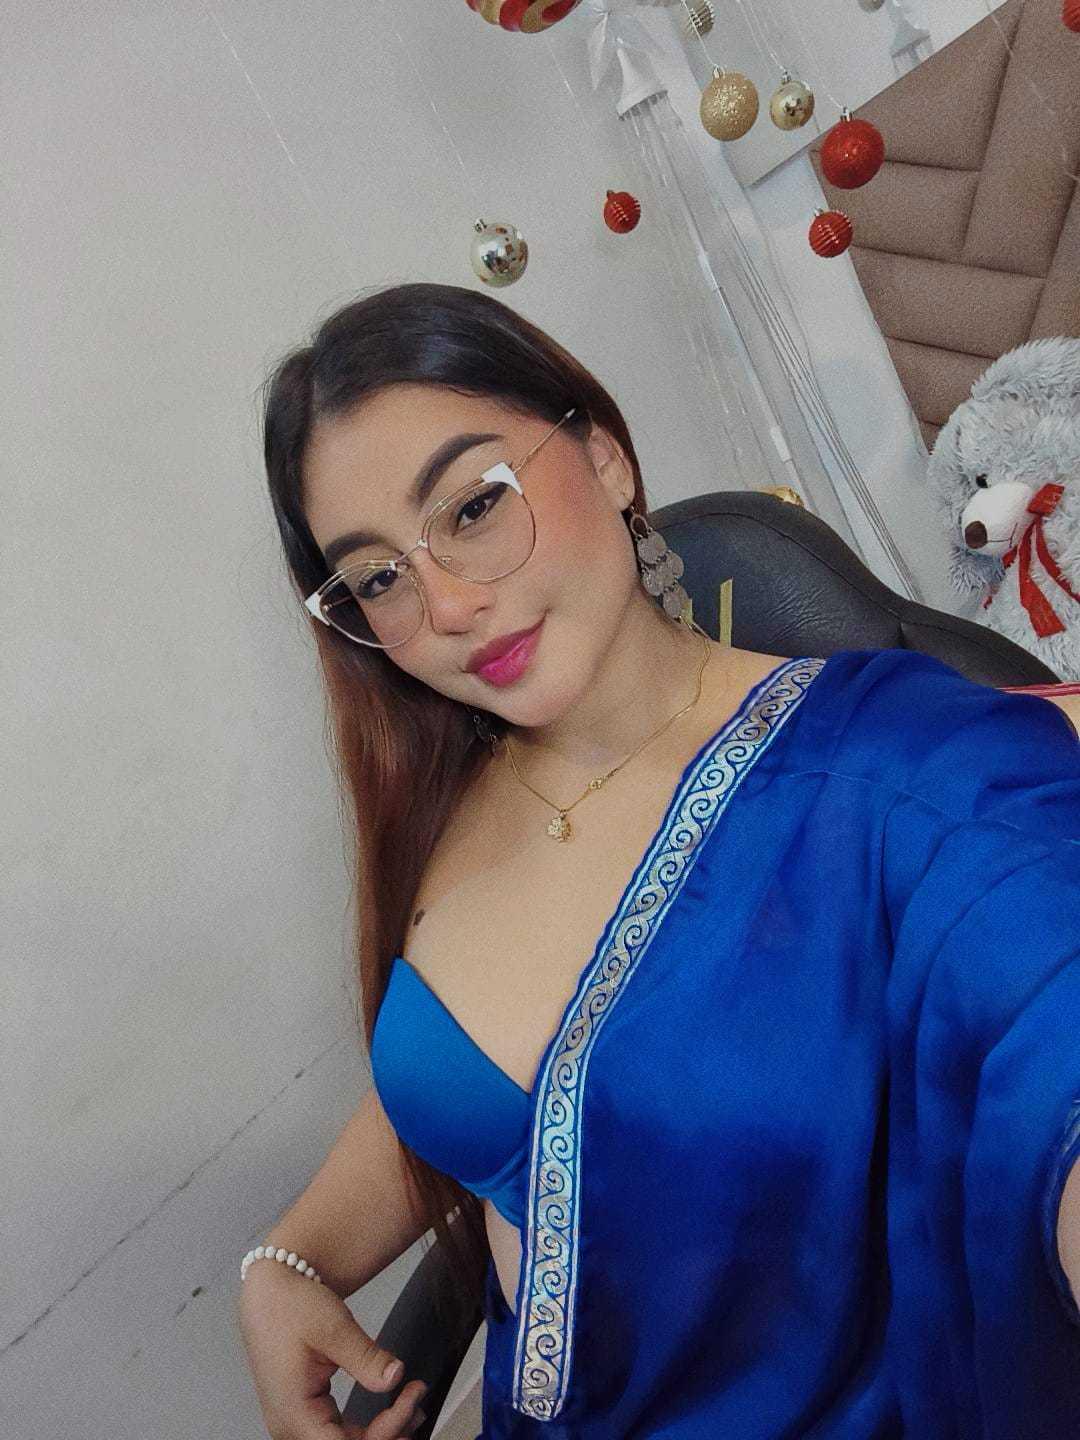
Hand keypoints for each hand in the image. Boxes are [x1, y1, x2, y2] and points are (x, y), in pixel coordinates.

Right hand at [236, 1258, 429, 1437]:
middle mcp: (290, 1426)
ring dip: (382, 1432)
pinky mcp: (305, 1412)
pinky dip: (368, 1425)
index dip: (386, 1431)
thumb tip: (395, 1378)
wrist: (269, 1291)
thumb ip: (366, 1359)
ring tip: (412, 1406)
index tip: (410, 1397)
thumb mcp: (334, 1328)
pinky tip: (391, 1412)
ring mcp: (296, 1421)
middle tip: (416, 1399)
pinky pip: (339, 1432)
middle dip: (389, 1431)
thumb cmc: (290, 1307)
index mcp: (294, 1414)